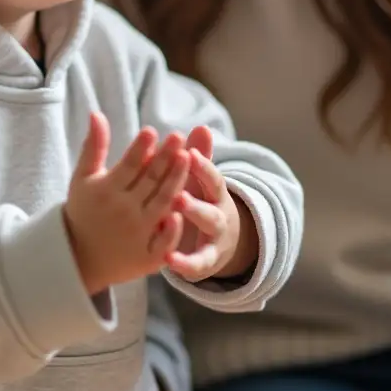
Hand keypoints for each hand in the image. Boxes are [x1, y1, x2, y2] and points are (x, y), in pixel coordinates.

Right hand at [64, 113, 187, 293]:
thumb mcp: (83, 177)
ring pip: (162, 203)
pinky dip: (173, 224)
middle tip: (178, 136)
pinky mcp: (148, 256)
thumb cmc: (83, 210)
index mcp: (106, 192)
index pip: (128, 166)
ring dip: (176, 180)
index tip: (152, 131)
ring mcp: (137, 235)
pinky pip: (165, 239)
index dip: (140, 148)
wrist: (79, 257)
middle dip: (164, 157)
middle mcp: (122, 212)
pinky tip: (184, 202)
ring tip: (187, 156)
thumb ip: (94, 146)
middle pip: (149, 181)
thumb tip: (97, 113)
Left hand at [166, 127, 257, 283]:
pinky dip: (186, 263)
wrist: (220, 241)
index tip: (189, 153)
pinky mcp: (205, 261)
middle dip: (195, 199)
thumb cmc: (202, 200)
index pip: (211, 177)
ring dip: (192, 224)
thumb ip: (200, 157)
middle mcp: (218, 212)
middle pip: (211, 205)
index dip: (202, 166)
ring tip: (174, 219)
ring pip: (207, 229)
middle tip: (177, 194)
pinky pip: (197, 264)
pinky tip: (170, 260)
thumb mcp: (201, 181)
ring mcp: (215, 238)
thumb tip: (202, 127)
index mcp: (214, 191)